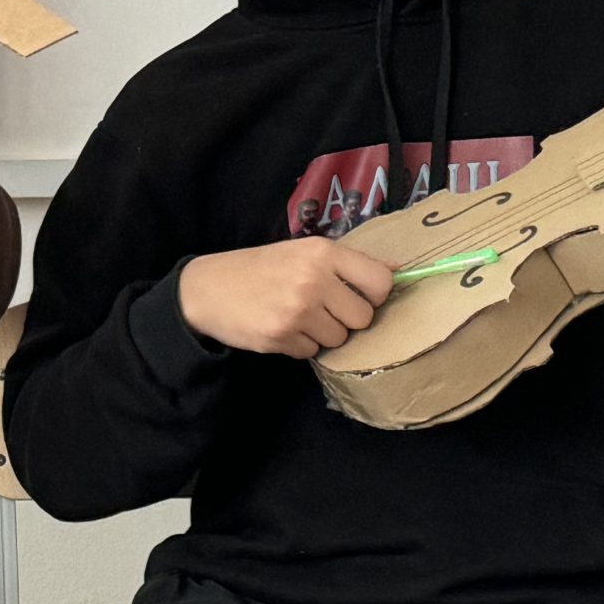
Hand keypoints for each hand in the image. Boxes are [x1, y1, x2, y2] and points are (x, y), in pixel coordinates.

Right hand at [177, 239, 395, 357]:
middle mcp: (313, 279)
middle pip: (363, 317)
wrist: (207, 289)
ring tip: (296, 317)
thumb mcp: (300, 252)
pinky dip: (299, 344)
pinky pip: (312, 351)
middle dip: (346, 319)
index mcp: (321, 253)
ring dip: (322, 333)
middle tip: (321, 309)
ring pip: (339, 338)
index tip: (359, 296)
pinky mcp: (281, 336)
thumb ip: (344, 262)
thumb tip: (397, 270)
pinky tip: (280, 327)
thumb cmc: (259, 269)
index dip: (375, 295)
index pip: (380, 282)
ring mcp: (297, 310)